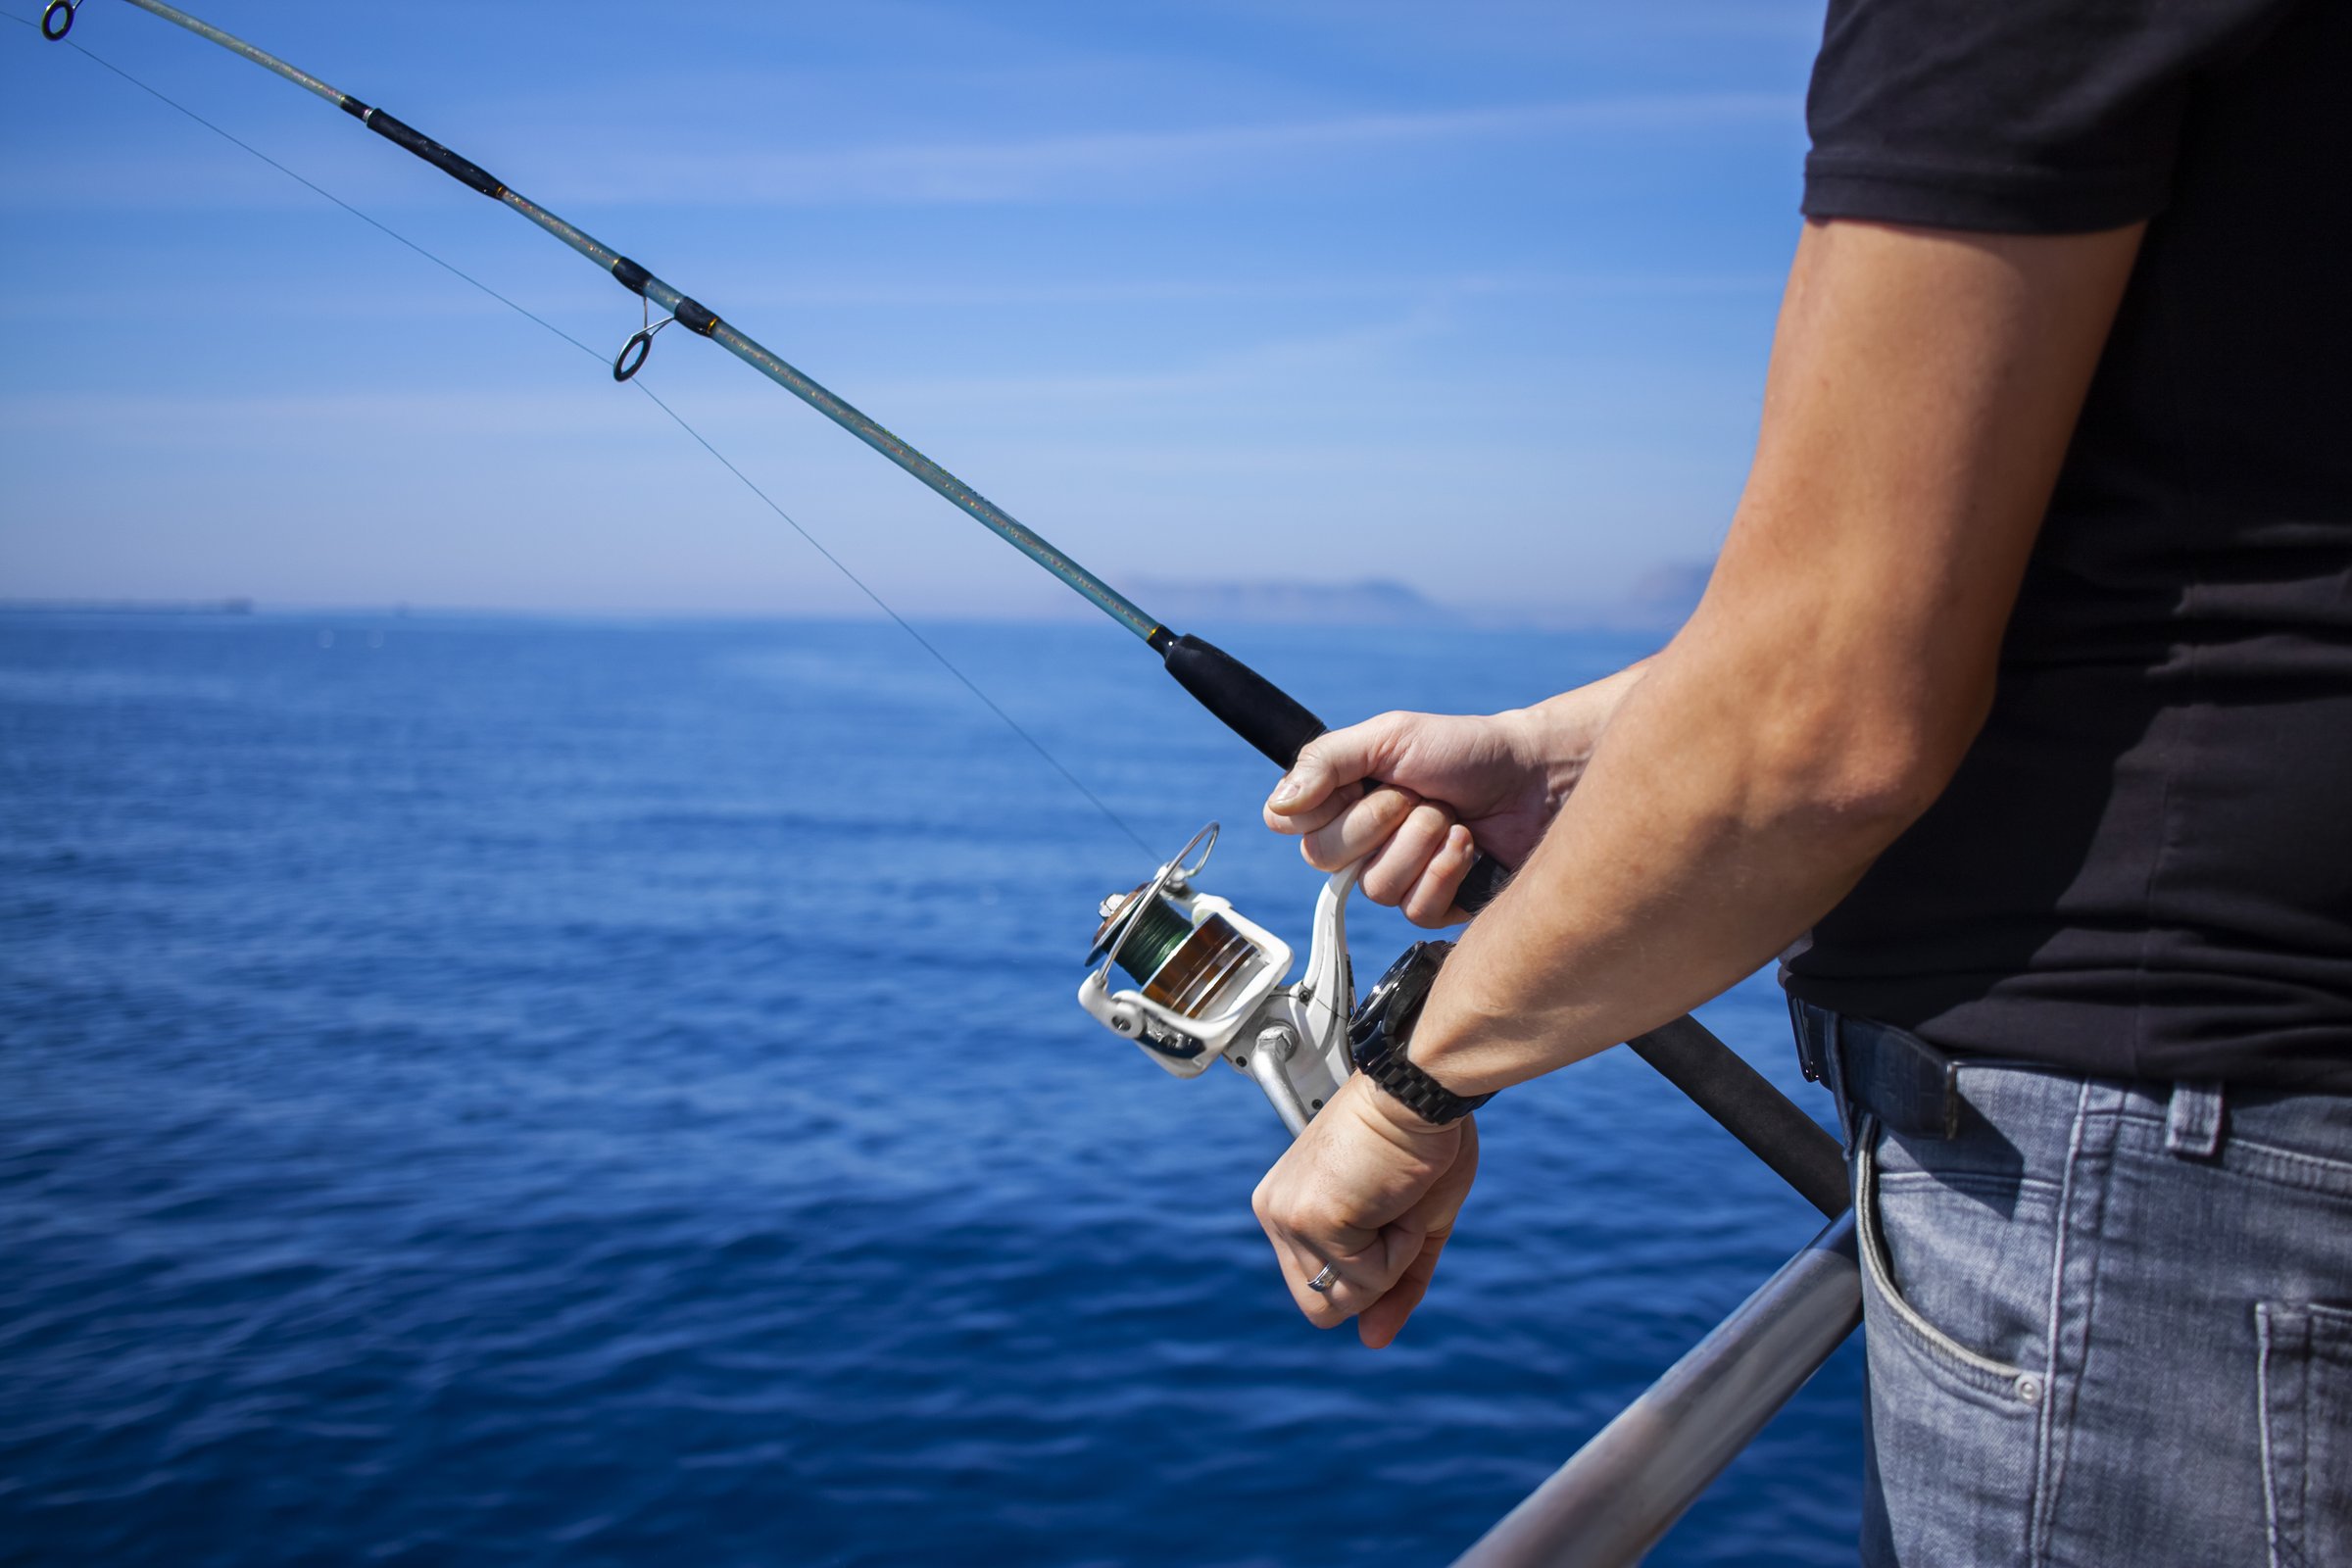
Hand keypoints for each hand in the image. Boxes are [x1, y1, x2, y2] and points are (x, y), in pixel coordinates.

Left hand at [1250, 1072, 1479, 1347]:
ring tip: (1393, 1197)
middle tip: (1392, 1207)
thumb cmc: (1421, 1142)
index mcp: (1287, 1208)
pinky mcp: (1312, 1218)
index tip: (1387, 1212)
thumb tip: (1371, 1342)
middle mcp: (1275, 1213)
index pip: (1317, 1291)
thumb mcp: (1412, 1228)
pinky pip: (1366, 1278)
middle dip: (1376, 1273)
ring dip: (1391, 1258)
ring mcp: (1287, 1217)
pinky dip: (1399, 1247)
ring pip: (1344, 1299)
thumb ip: (1392, 1286)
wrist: (1423, 1090)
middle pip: (1321, 1306)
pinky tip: (1395, 1194)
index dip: (1369, 1273)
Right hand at [1263, 669, 1644, 925]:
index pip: (1288, 825)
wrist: (1535, 778)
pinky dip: (1446, 871)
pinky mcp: (1436, 906)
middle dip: (1380, 820)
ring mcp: (1396, 877)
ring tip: (1453, 818)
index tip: (1361, 783)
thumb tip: (1277, 807)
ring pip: (1373, 887)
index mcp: (1340, 801)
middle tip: (1418, 796)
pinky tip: (1468, 846)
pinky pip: (1414, 911)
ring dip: (1420, 843)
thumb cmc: (1464, 751)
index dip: (1323, 808)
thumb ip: (1325, 761)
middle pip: (1324, 860)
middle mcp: (1360, 843)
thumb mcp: (1388, 737)